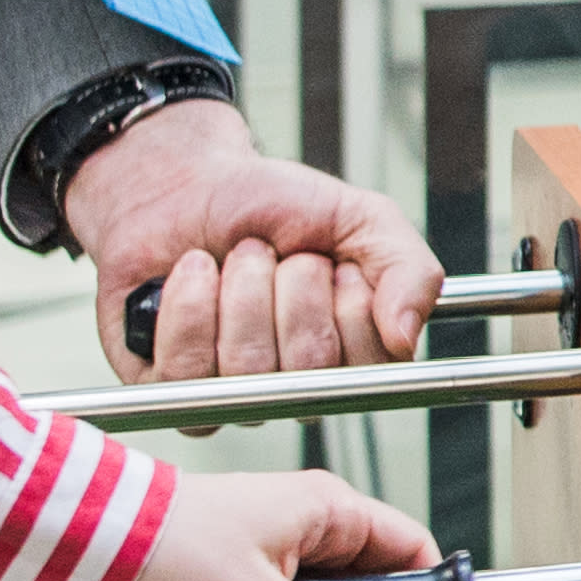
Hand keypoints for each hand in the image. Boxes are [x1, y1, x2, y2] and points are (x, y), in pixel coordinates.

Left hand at [70, 99, 438, 380]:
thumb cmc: (271, 206)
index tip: (333, 264)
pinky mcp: (171, 391)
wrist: (187, 184)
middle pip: (309, 362)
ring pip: (248, 367)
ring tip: (233, 259)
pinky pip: (186, 370)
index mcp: (350, 355)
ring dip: (240, 287)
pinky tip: (193, 274)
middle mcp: (296, 387)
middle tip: (277, 255)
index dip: (348, 300)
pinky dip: (189, 300)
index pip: (370, 362)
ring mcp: (234, 395)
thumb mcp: (360, 218)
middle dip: (291, 284)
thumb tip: (404, 338)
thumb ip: (408, 269)